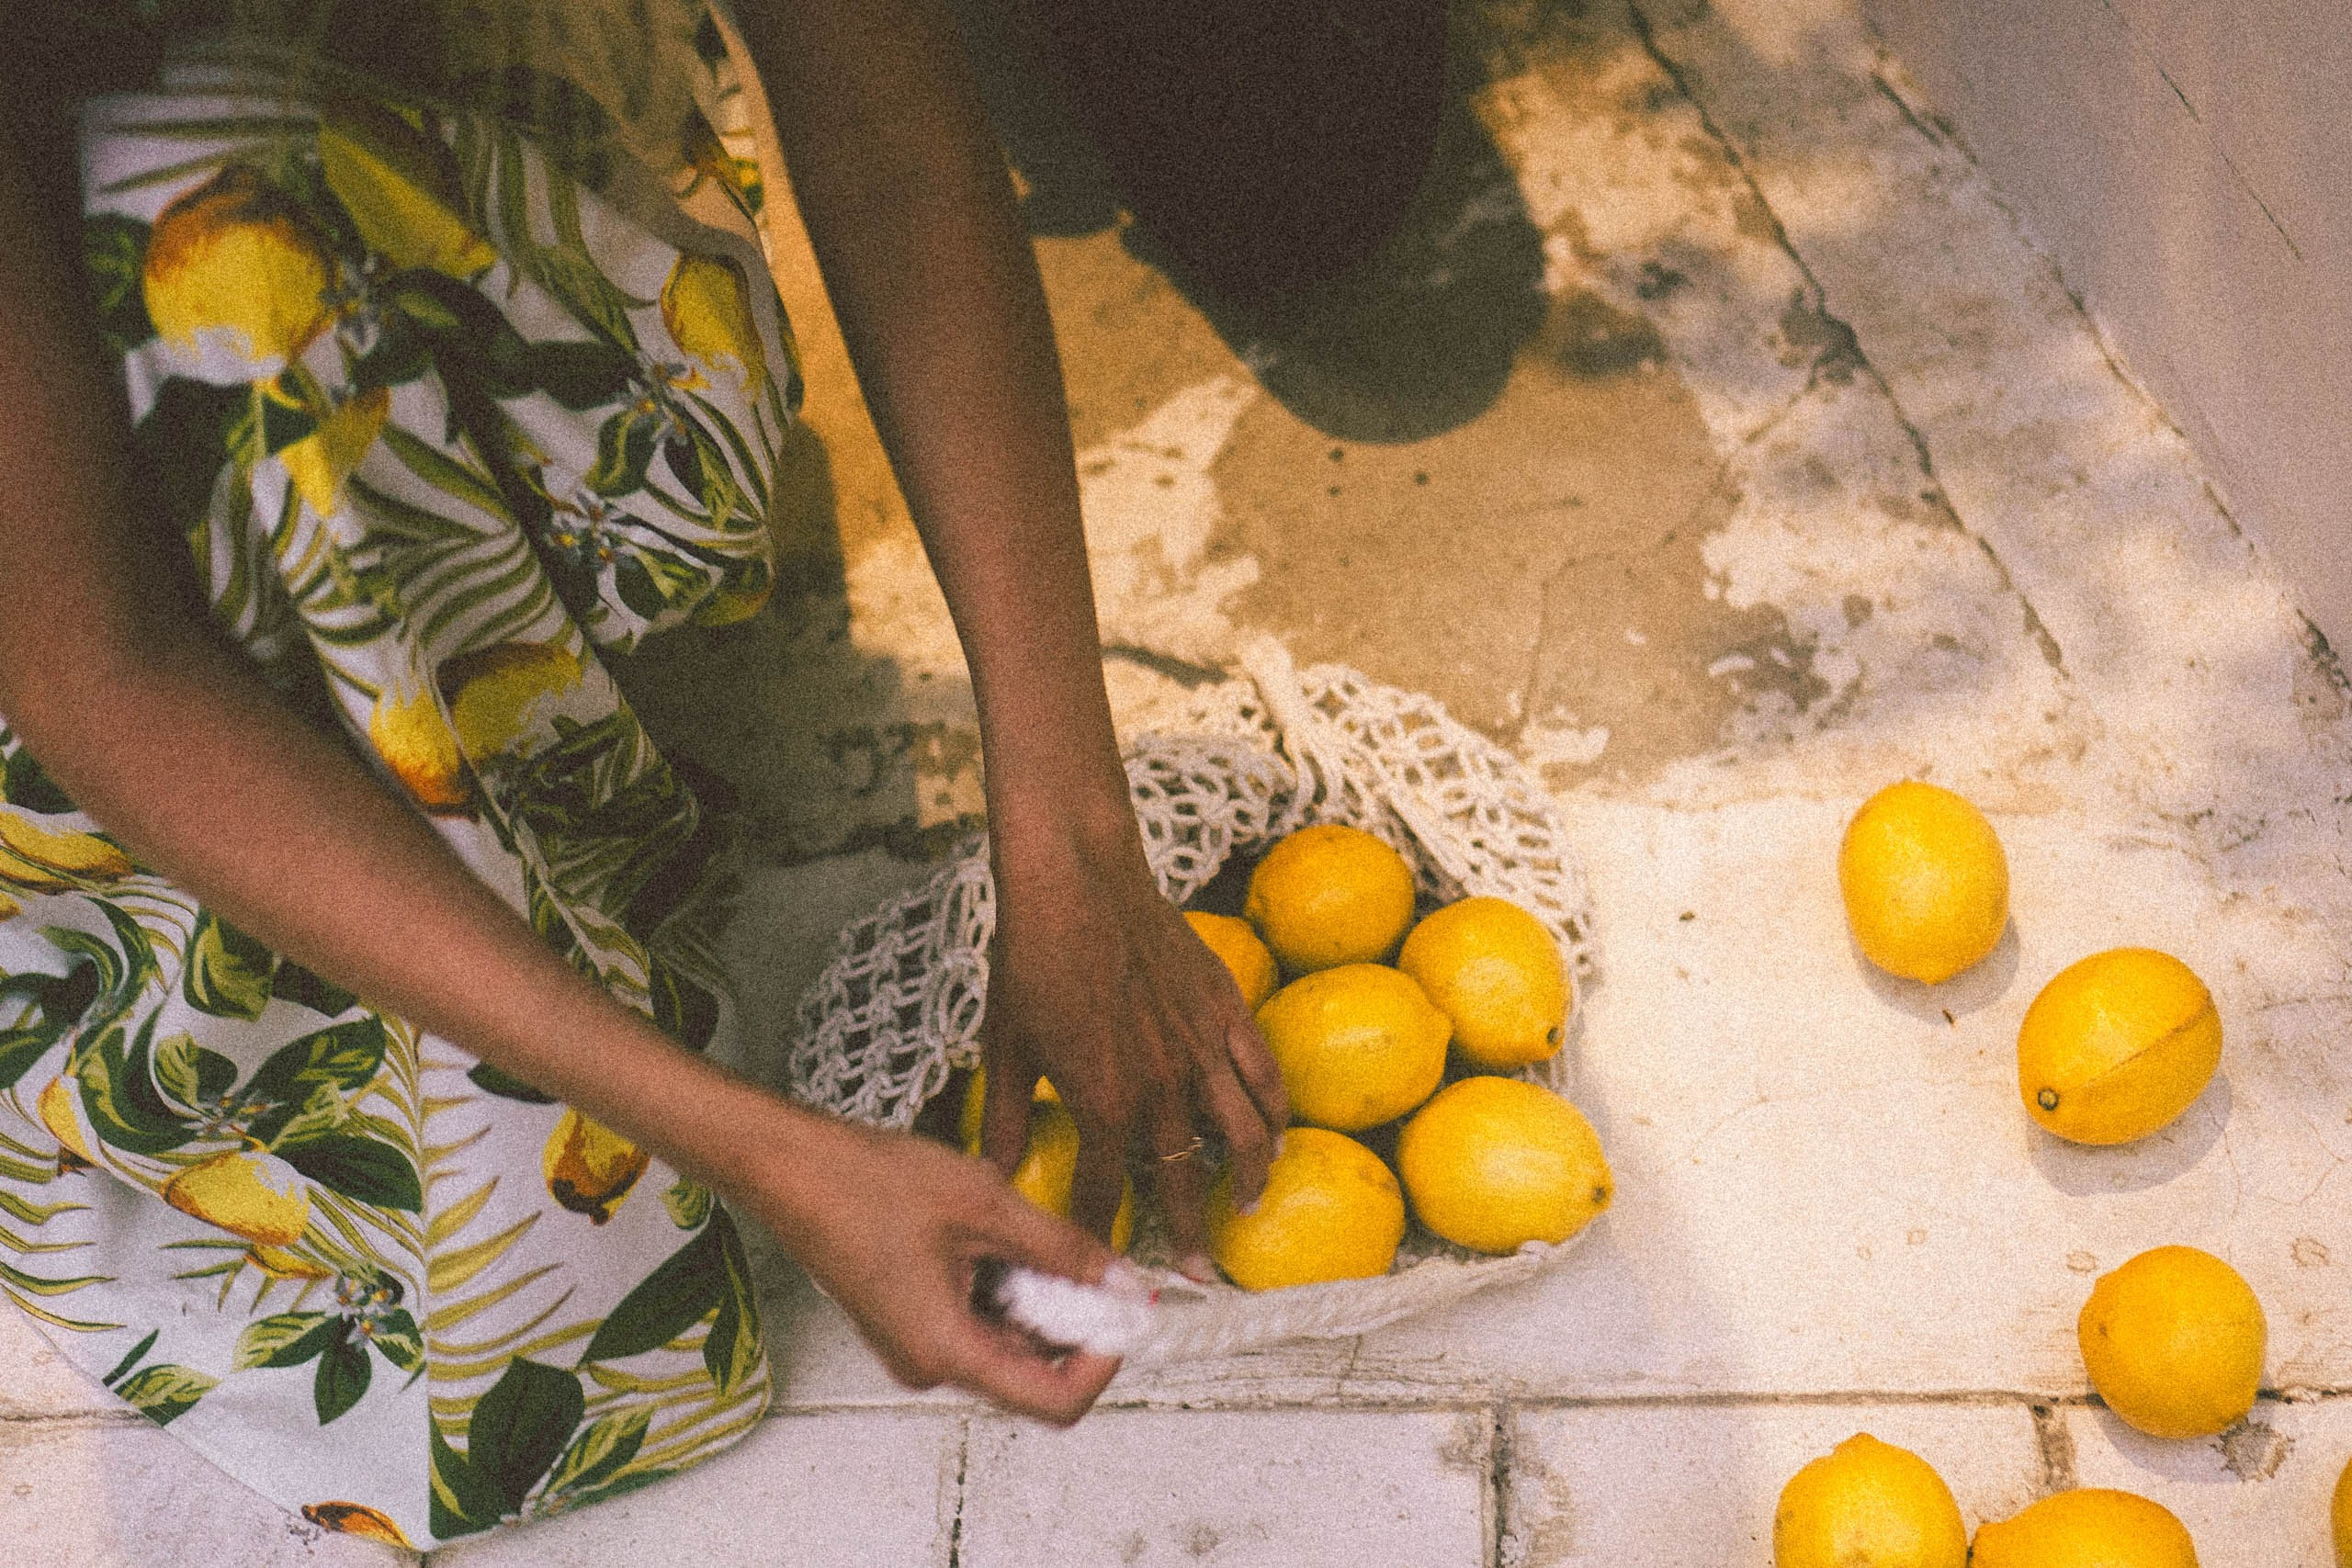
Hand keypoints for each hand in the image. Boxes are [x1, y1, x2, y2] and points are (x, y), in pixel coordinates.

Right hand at [742, 1104, 1121, 1423]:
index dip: (1104, 1363)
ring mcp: (915, 1346)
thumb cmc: (864, 1184)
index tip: (1123, 1313)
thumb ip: (1060, 1248)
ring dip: (1036, 1295)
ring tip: (1023, 1230)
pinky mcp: (908, 1321)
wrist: (788, 1166)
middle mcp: (929, 1364)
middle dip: (1073, 1318)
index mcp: (946, 1351)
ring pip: (1006, 1340)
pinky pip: (976, 1320)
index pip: (1054, 1402)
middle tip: (1086, 1258)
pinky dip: (1003, 1285)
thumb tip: (1118, 1279)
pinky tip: (993, 1233)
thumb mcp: (985, 1205)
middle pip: (1033, 1370)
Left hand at [980, 802, 1289, 1279]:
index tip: (1104, 1266)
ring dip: (1248, 1179)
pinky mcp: (1226, 1009)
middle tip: (1195, 1274)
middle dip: (1188, 1234)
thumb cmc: (1031, 957)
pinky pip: (1263, 1073)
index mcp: (1101, 1102)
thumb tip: (990, 1175)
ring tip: (1246, 1207)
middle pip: (1183, 1179)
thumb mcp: (1003, 1047)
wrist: (1077, 880)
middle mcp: (1160, 1087)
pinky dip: (1275, 1111)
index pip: (1105, 1192)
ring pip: (1243, 1134)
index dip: (1102, 1235)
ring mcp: (1201, 1048)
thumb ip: (1002, 1119)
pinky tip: (1276, 1133)